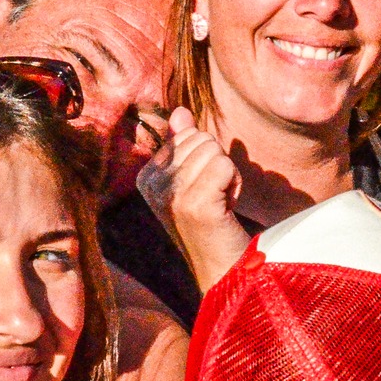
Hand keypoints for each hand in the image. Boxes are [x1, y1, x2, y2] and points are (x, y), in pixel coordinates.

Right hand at [135, 106, 248, 293]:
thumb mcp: (193, 180)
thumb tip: (180, 112)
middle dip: (218, 165)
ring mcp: (171, 196)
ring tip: (220, 204)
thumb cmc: (213, 222)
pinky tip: (227, 207)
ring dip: (228, 176)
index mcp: (146, 177)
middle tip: (214, 198)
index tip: (203, 191)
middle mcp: (152, 186)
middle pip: (201, 139)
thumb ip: (183, 145)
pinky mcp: (194, 204)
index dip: (205, 159)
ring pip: (214, 150)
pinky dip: (235, 183)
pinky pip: (225, 165)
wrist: (224, 269)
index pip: (187, 135)